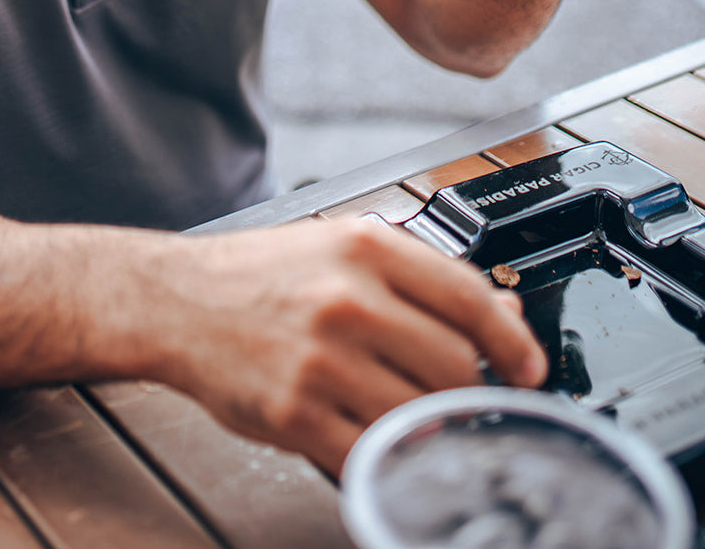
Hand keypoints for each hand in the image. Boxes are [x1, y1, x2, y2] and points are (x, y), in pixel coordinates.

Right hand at [170, 216, 546, 476]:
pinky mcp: (296, 413)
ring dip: (431, 426)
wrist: (176, 300)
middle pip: (455, 364)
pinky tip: (381, 440)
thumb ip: (421, 278)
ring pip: (422, 415)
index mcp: (365, 247)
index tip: (529, 367)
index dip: (513, 341)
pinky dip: (389, 457)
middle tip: (460, 394)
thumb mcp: (341, 249)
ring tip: (415, 415)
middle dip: (468, 388)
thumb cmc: (261, 275)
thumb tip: (503, 314)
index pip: (469, 297)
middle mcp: (348, 298)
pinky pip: (372, 454)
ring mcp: (322, 359)